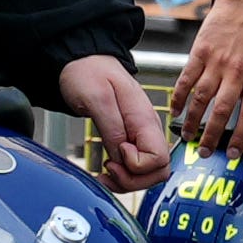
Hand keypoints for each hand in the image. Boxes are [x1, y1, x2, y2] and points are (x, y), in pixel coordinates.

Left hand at [56, 55, 168, 187]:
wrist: (82, 61)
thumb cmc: (88, 73)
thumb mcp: (96, 98)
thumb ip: (112, 128)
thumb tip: (121, 154)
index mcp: (144, 118)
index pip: (159, 158)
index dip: (137, 165)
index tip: (116, 153)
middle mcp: (148, 129)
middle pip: (160, 171)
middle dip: (134, 180)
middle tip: (108, 170)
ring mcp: (141, 135)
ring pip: (150, 174)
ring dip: (128, 182)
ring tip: (105, 173)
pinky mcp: (131, 139)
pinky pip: (137, 167)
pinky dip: (123, 176)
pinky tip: (107, 170)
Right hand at [173, 0, 242, 148]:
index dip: (241, 139)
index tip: (232, 154)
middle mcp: (237, 72)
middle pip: (222, 111)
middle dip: (212, 136)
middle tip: (205, 152)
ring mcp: (216, 62)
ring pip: (201, 98)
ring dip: (192, 120)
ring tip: (187, 136)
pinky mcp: (200, 52)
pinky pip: (186, 79)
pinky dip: (179, 96)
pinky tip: (175, 110)